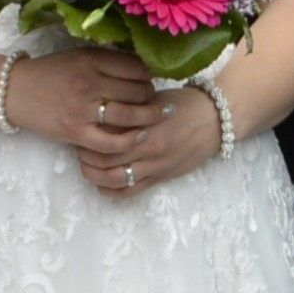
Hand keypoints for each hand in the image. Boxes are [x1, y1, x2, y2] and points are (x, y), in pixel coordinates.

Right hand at [10, 47, 166, 165]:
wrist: (15, 91)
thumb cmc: (51, 72)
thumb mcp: (79, 56)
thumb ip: (108, 60)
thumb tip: (145, 67)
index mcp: (90, 59)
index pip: (137, 67)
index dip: (150, 75)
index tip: (150, 79)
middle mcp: (88, 83)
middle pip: (137, 91)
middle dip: (151, 96)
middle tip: (154, 99)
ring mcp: (82, 110)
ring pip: (129, 115)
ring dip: (150, 117)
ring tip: (158, 116)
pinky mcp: (75, 132)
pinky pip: (111, 142)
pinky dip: (130, 141)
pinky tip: (140, 136)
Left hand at [86, 80, 229, 197]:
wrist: (215, 122)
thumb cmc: (184, 104)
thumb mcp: (155, 100)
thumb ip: (130, 108)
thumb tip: (102, 109)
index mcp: (145, 125)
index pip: (106, 133)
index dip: (89, 131)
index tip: (81, 125)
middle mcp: (148, 149)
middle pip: (104, 158)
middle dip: (85, 153)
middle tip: (78, 145)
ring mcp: (154, 167)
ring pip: (113, 179)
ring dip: (94, 174)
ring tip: (86, 165)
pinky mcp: (160, 179)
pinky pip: (130, 192)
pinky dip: (111, 191)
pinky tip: (102, 184)